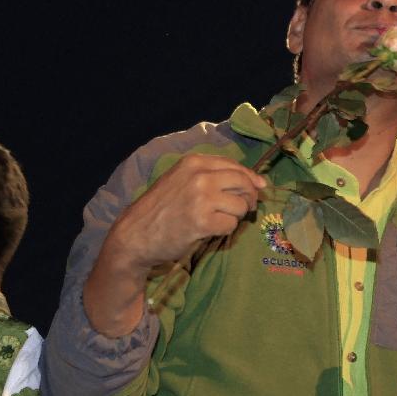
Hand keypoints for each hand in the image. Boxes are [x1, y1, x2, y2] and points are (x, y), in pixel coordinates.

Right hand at [105, 153, 266, 271]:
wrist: (136, 233)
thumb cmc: (160, 207)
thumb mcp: (181, 179)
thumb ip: (213, 175)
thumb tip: (260, 182)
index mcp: (193, 162)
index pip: (235, 166)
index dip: (250, 179)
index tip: (258, 189)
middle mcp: (199, 176)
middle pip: (243, 183)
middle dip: (248, 198)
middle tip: (242, 209)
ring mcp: (201, 198)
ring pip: (240, 205)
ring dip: (234, 216)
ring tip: (217, 220)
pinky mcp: (202, 221)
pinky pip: (230, 224)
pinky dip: (224, 230)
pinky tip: (209, 229)